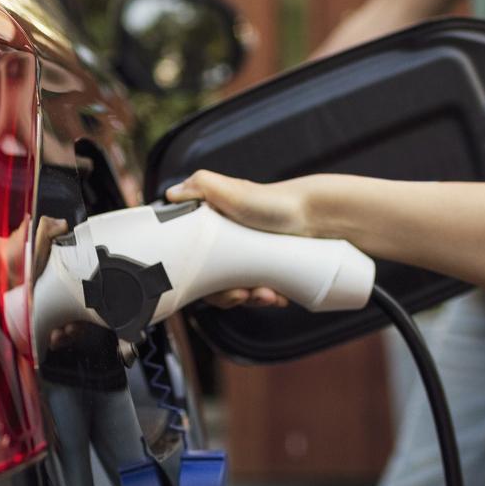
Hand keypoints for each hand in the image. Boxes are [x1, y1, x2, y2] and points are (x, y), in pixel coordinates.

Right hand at [166, 170, 314, 307]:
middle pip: (210, 285)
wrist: (312, 216)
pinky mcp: (263, 272)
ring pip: (235, 293)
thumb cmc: (272, 201)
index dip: (197, 279)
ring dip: (249, 299)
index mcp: (208, 230)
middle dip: (226, 295)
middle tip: (243, 295)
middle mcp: (222, 247)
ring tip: (267, 295)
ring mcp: (243, 261)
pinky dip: (266, 299)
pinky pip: (257, 295)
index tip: (211, 283)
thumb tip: (171, 194)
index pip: (190, 264)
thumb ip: (201, 186)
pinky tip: (277, 296)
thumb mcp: (233, 191)